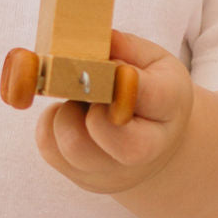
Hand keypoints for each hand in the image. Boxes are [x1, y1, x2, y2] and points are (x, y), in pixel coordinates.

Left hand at [35, 30, 193, 195]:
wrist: (158, 143)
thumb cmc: (154, 92)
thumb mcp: (154, 62)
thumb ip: (127, 48)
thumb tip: (98, 39)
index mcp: (168, 108)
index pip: (147, 99)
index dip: (123, 84)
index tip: (111, 70)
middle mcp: (145, 150)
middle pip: (102, 129)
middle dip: (85, 98)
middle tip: (89, 83)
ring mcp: (112, 171)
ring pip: (68, 141)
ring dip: (66, 111)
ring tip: (82, 101)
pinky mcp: (83, 178)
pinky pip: (48, 146)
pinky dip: (51, 123)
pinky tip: (72, 115)